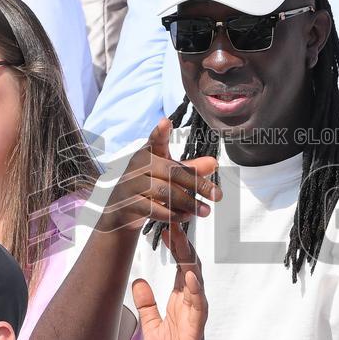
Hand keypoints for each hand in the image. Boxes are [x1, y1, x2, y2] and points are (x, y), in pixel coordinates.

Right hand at [96, 119, 221, 232]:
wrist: (122, 210)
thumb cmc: (148, 186)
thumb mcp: (169, 175)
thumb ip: (190, 169)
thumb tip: (214, 163)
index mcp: (149, 153)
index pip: (155, 140)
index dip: (160, 132)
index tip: (166, 122)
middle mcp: (138, 165)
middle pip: (171, 172)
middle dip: (197, 184)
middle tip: (216, 195)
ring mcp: (132, 184)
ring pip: (164, 192)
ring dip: (188, 202)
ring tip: (205, 210)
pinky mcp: (129, 203)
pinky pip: (154, 209)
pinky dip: (173, 214)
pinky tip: (186, 216)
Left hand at [133, 225, 220, 339]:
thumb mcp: (151, 326)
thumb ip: (147, 304)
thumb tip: (138, 280)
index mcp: (179, 300)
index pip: (178, 265)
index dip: (174, 244)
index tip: (166, 222)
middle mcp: (190, 301)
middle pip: (188, 264)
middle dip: (181, 242)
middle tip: (174, 217)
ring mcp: (195, 313)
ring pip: (195, 278)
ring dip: (188, 258)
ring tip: (181, 237)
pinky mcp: (197, 328)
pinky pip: (198, 305)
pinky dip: (195, 289)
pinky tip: (190, 274)